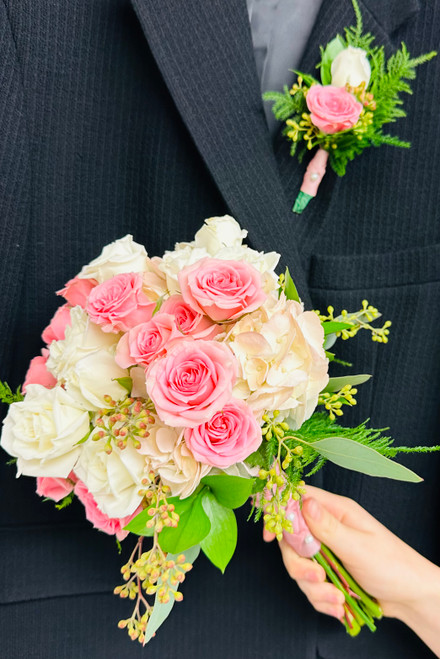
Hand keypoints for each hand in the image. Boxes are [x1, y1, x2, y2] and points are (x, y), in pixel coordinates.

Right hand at [264, 486, 439, 655]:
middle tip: (317, 578)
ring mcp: (327, 551)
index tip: (270, 536)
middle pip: (292, 540)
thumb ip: (328, 527)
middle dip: (300, 564)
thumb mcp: (359, 547)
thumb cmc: (393, 565)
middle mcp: (328, 528)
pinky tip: (338, 606)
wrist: (410, 598)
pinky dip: (320, 599)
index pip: (297, 500)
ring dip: (314, 588)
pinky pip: (309, 586)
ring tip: (337, 599)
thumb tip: (302, 502)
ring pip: (299, 566)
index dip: (279, 513)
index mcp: (336, 511)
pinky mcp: (328, 574)